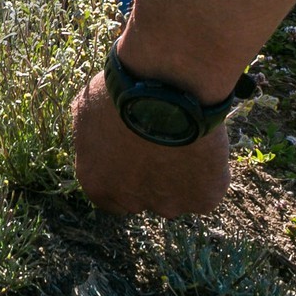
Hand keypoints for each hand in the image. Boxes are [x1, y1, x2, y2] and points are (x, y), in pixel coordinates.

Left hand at [71, 72, 230, 215]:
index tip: (133, 156)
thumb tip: (96, 139)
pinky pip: (206, 189)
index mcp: (98, 185)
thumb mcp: (87, 110)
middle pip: (143, 199)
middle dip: (150, 178)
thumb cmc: (120, 96)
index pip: (110, 197)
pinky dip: (208, 172)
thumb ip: (91, 136)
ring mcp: (170, 204)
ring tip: (183, 140)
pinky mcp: (203, 198)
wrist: (164, 91)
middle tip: (160, 144)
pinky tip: (204, 145)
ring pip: (176, 196)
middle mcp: (132, 203)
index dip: (123, 177)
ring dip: (179, 177)